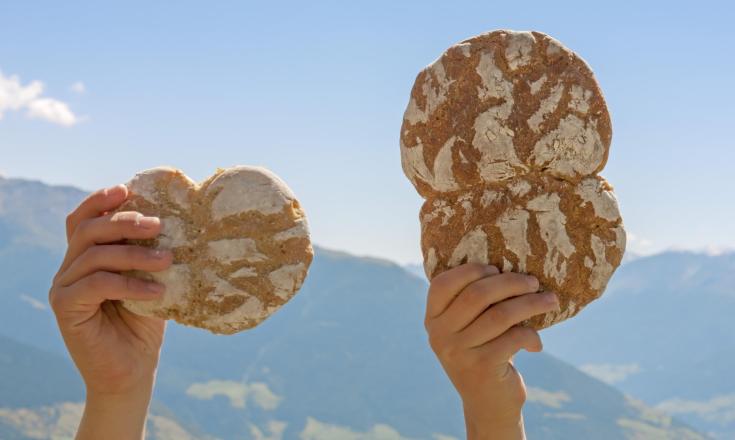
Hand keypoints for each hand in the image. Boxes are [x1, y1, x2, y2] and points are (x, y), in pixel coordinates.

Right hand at [48, 184, 172, 439]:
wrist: (132, 371)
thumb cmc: (145, 324)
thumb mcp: (151, 281)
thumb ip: (152, 254)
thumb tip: (183, 222)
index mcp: (87, 258)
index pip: (83, 220)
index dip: (101, 201)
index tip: (128, 190)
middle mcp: (70, 268)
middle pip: (89, 230)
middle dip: (125, 222)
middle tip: (160, 225)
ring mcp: (63, 287)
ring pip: (94, 254)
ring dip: (134, 253)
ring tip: (168, 260)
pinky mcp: (65, 308)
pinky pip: (96, 284)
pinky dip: (129, 282)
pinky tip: (156, 290)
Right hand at [424, 264, 558, 439]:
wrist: (487, 404)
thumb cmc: (483, 353)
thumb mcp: (467, 328)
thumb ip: (473, 302)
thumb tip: (508, 266)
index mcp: (432, 319)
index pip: (443, 283)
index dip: (471, 270)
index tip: (497, 270)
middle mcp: (440, 335)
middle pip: (477, 294)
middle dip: (511, 283)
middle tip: (533, 282)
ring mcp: (458, 352)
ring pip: (500, 315)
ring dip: (530, 304)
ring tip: (549, 300)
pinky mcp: (482, 367)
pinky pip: (514, 337)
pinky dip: (532, 336)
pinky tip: (537, 344)